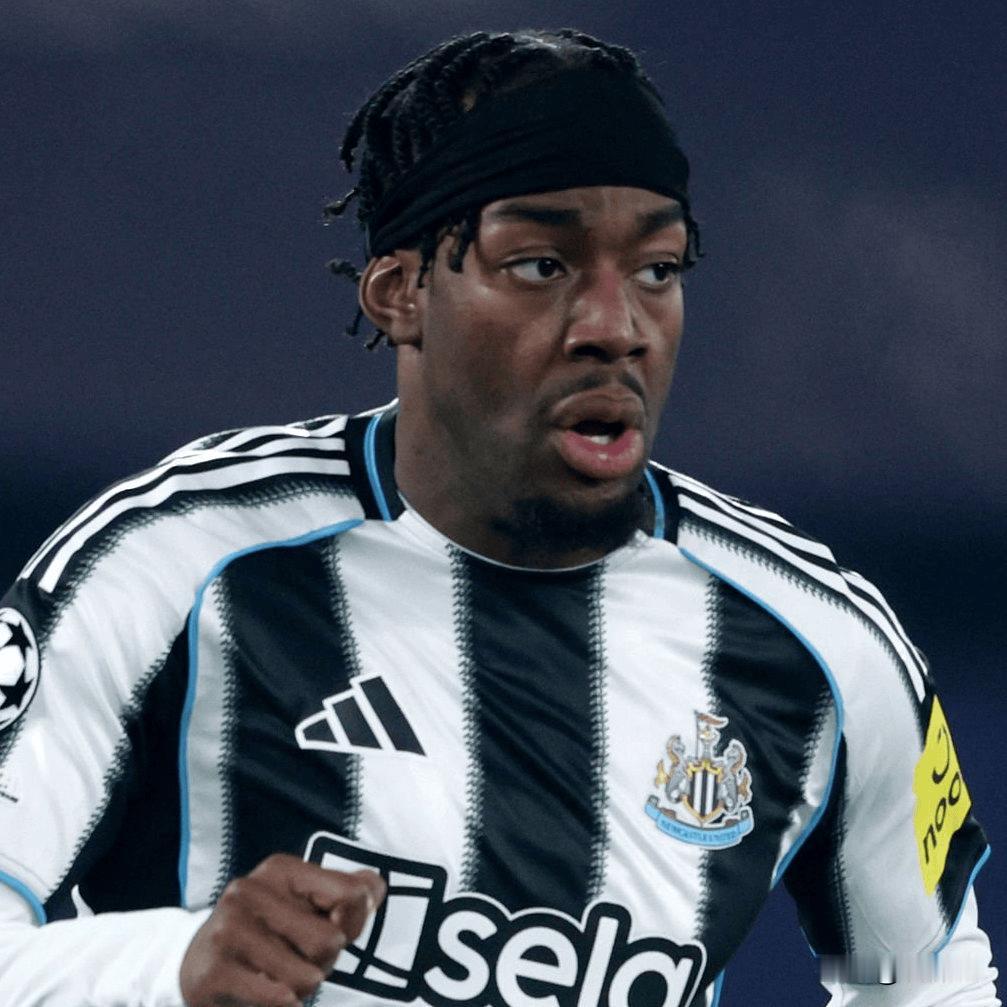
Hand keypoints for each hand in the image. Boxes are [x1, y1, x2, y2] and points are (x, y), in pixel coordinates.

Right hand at [179, 853, 385, 1006]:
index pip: (352, 894)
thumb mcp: (305, 903)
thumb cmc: (266, 932)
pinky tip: (265, 994)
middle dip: (324, 963)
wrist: (193, 964)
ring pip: (307, 977)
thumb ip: (348, 893)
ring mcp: (228, 929)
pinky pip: (278, 999)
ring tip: (278, 978)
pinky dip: (283, 1005)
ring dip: (301, 990)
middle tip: (300, 962)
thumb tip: (374, 889)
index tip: (336, 931)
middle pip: (330, 942)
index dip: (354, 924)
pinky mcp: (212, 971)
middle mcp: (250, 891)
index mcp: (281, 869)